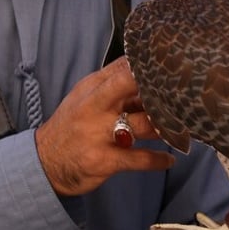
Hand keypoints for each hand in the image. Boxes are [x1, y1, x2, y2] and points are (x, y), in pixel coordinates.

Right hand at [35, 58, 173, 195]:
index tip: (174, 68)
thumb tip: (143, 69)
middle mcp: (94, 106)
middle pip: (128, 85)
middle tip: (183, 93)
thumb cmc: (71, 126)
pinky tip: (168, 159)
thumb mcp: (84, 98)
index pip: (123, 68)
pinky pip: (140, 159)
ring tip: (182, 129)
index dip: (150, 66)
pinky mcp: (105, 159)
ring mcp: (99, 133)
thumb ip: (112, 84)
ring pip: (143, 124)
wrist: (46, 162)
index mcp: (92, 88)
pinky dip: (158, 160)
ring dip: (167, 127)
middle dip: (156, 86)